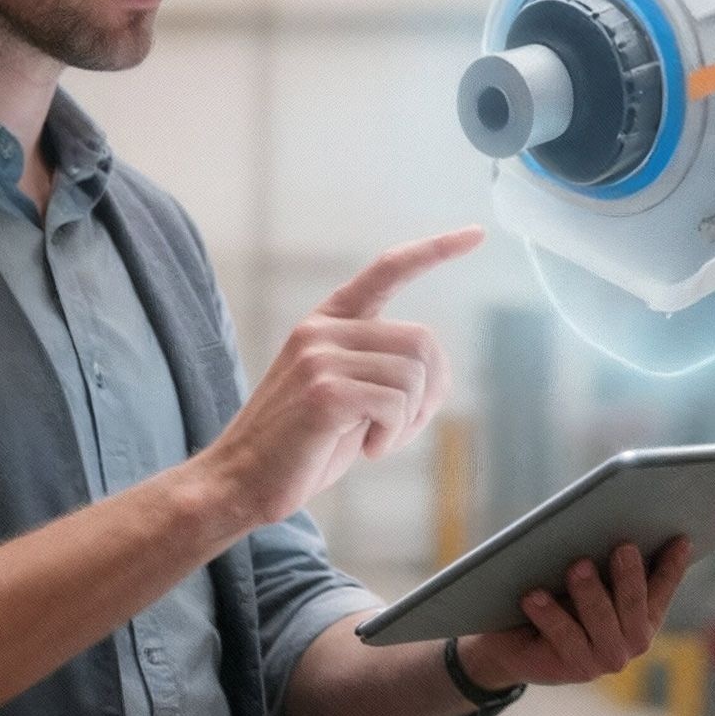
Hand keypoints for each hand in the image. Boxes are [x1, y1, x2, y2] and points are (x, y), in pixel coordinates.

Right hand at [192, 227, 482, 528]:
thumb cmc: (299, 445)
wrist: (238, 481)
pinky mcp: (324, 392)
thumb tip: (436, 374)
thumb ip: (379, 368)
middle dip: (430, 391)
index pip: (387, 270)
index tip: (475, 234)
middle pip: (422, 341)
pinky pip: (395, 405)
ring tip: (373, 438)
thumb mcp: (343, 393)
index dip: (434, 251)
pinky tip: (364, 448)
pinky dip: (392, 436)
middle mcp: (322, 330)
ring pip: (413, 376)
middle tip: (402, 426)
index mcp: (327, 322)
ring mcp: (320, 358)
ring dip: (407, 420)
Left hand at [455, 537, 694, 690]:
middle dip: (629, 576)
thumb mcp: (591, 578)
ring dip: (590, 593)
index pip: (663, 586)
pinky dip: (549, 614)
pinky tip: (534, 595)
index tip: (679, 539)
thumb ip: (610, 562)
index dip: (673, 565)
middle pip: (633, 604)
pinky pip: (563, 636)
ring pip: (601, 621)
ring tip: (578, 567)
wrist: (519, 643)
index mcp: (646, 615)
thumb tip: (619, 522)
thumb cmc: (563, 598)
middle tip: (623, 548)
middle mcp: (634, 641)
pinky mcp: (572, 668)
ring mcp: (605, 658)